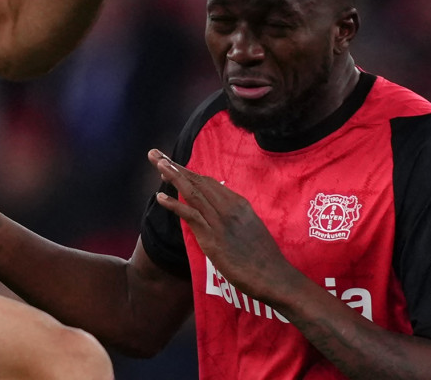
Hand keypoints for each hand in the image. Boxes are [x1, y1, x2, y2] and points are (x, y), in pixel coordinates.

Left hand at [148, 149, 300, 302]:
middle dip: (174, 167)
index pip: (208, 182)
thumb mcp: (250, 228)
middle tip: (155, 154)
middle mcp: (229, 207)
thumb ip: (234, 218)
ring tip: (156, 163)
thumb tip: (218, 215)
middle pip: (197, 181)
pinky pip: (191, 215)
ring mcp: (220, 221)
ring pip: (193, 192)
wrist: (275, 276)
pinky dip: (174, 205)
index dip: (187, 173)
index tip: (171, 165)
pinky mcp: (214, 238)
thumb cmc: (263, 258)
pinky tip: (160, 198)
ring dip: (172, 176)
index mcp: (238, 203)